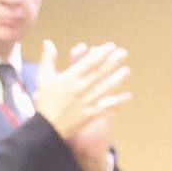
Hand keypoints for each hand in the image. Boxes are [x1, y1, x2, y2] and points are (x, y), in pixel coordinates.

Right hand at [28, 40, 131, 170]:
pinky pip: (107, 106)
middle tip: (124, 53)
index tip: (111, 46)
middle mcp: (80, 89)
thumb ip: (48, 59)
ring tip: (127, 70)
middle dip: (113, 62)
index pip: (89, 62)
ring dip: (117, 79)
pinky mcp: (91, 114)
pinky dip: (118, 101)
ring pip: (106, 88)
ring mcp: (87, 102)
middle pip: (100, 73)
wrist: (47, 128)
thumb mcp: (44, 79)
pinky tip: (128, 96)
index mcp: (70, 78)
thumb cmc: (45, 101)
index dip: (101, 53)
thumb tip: (48, 42)